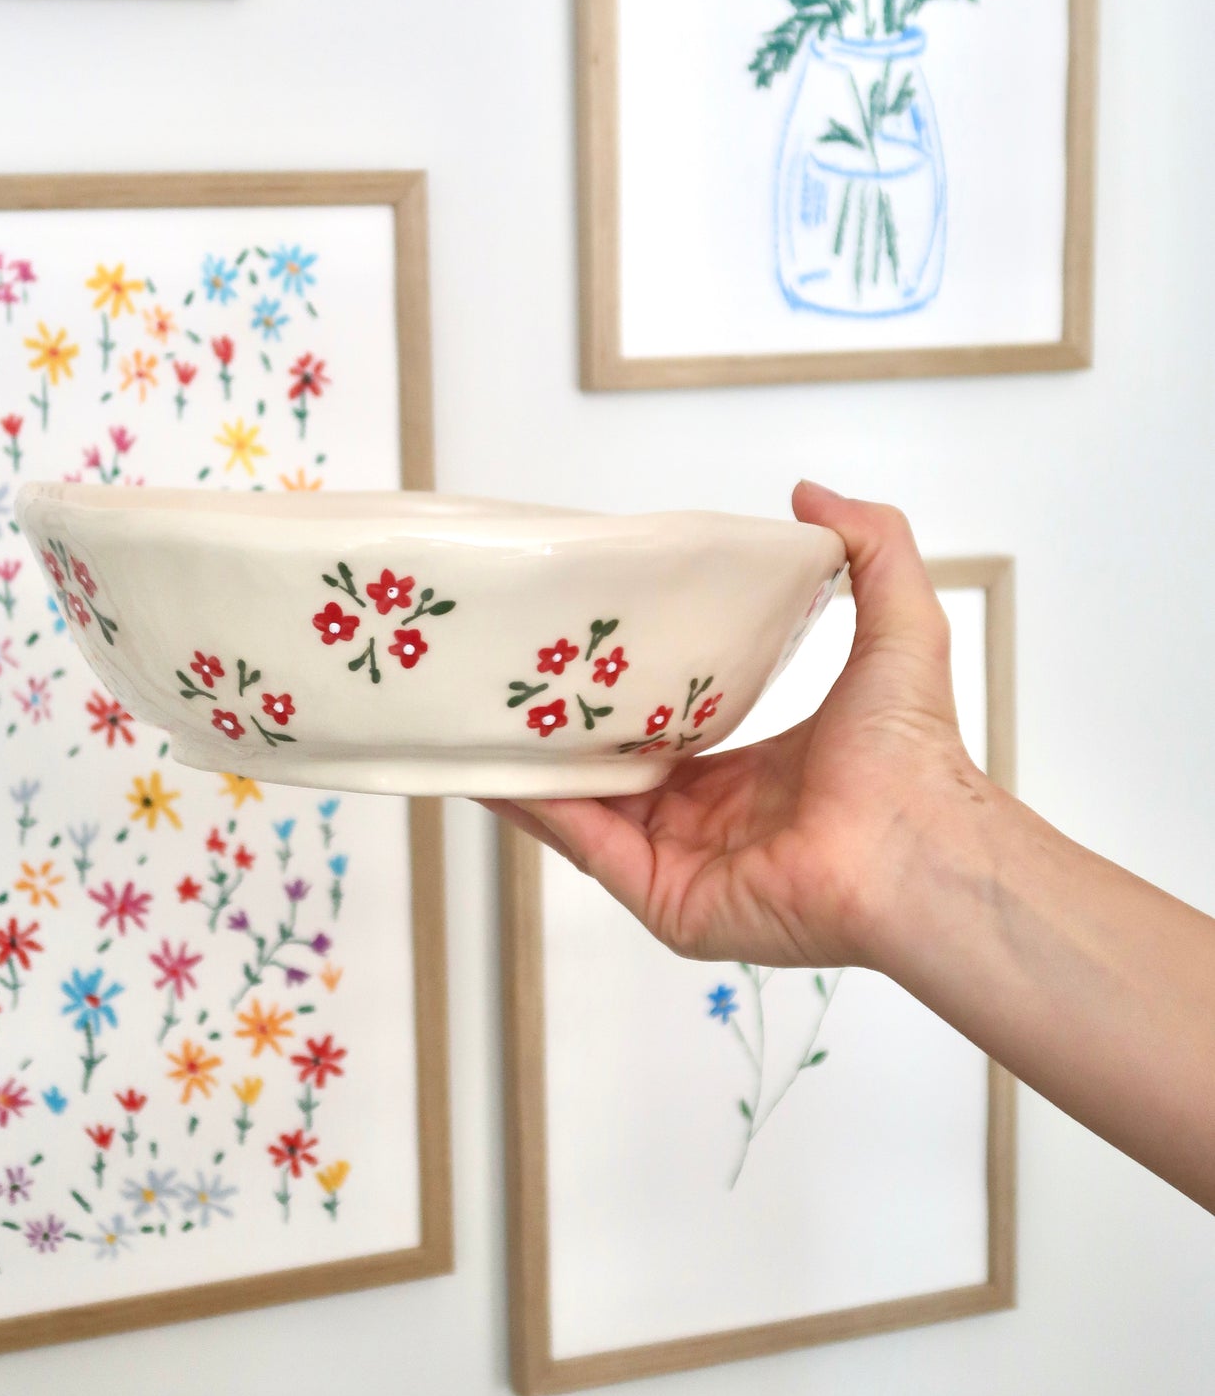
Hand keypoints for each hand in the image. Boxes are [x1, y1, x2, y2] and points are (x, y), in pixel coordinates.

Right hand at [481, 482, 993, 970]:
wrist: (915, 845)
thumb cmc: (911, 750)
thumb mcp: (898, 623)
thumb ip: (869, 548)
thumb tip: (809, 494)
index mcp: (759, 773)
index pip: (674, 735)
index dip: (628, 695)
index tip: (584, 650)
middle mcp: (716, 823)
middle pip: (620, 776)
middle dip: (567, 733)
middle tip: (515, 678)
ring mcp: (687, 866)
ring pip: (589, 813)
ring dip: (536, 769)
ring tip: (481, 718)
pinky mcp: (666, 902)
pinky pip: (589, 850)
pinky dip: (540, 811)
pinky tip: (496, 770)